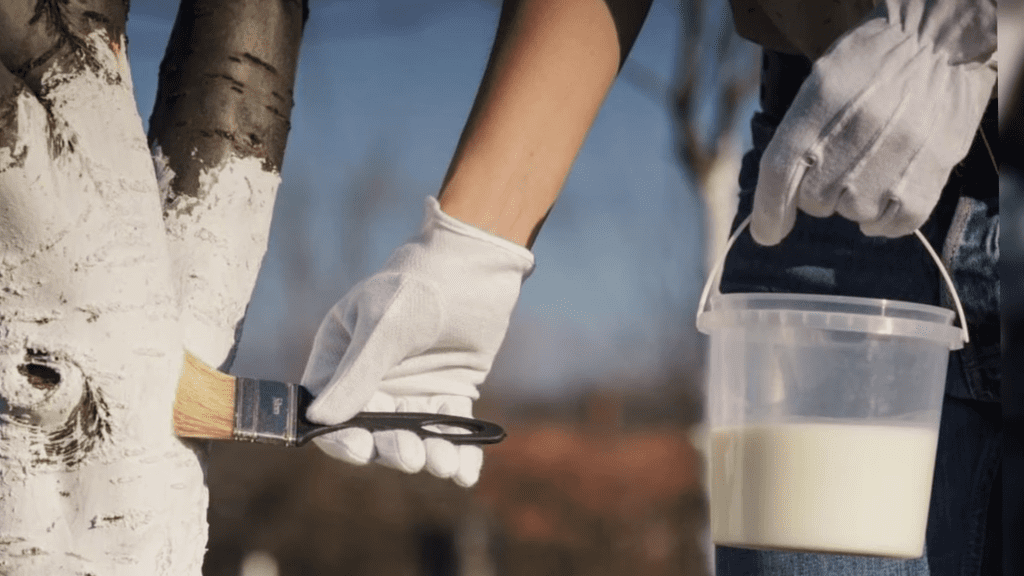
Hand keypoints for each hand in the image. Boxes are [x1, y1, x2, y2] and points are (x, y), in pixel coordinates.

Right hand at [300, 196, 533, 486]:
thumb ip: (357, 373)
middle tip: (413, 455)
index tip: (361, 450)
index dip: (341, 436)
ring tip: (446, 463)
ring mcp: (411, 388)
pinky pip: (449, 430)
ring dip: (428, 454)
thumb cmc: (420, 283)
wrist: (478, 262)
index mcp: (340, 356)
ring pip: (415, 435)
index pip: (329, 409)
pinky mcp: (449, 392)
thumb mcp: (385, 325)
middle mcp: (372, 379)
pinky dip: (459, 452)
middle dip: (393, 448)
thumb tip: (319, 420)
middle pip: (374, 431)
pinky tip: (466, 472)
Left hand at [751, 0, 995, 244]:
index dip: (768, 211)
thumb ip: (794, 136)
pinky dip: (885, 220)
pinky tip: (888, 192)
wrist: (937, 45)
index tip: (766, 234)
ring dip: (854, 201)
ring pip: (853, 213)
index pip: (780, 172)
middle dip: (818, 191)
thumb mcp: (818, 84)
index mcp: (820, 104)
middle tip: (842, 160)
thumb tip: (771, 206)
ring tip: (872, 163)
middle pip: (815, 200)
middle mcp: (857, 132)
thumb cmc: (868, 66)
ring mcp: (897, 155)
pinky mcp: (931, 174)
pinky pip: (895, 223)